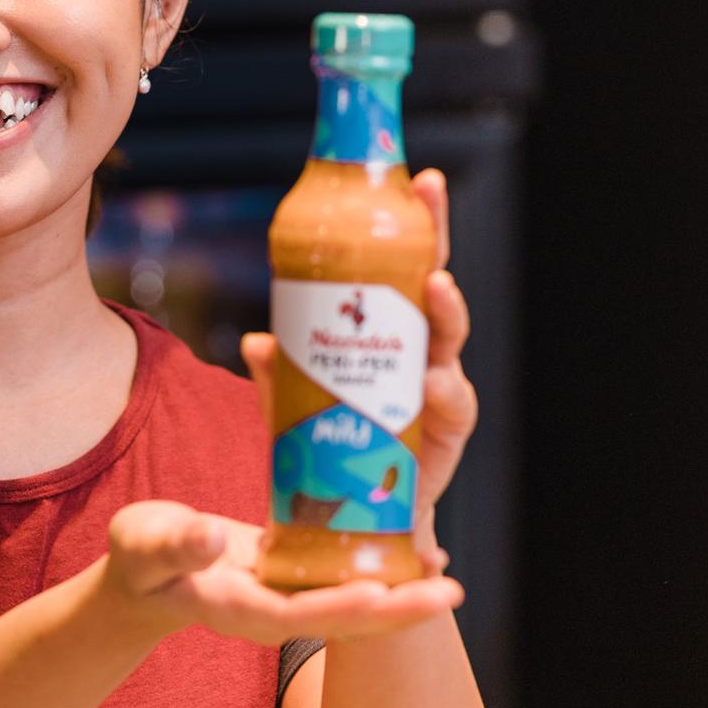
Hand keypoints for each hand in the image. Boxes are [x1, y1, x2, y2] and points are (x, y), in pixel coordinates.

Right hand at [97, 500, 462, 646]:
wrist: (147, 574)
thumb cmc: (140, 559)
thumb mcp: (145, 545)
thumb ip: (177, 545)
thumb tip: (212, 538)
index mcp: (239, 609)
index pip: (296, 615)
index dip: (339, 605)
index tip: (381, 593)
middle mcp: (273, 612)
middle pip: (342, 618)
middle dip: (397, 610)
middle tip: (452, 592)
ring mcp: (288, 597)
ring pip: (352, 601)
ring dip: (402, 593)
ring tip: (448, 573)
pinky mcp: (297, 577)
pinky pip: (347, 578)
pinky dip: (382, 568)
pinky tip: (417, 550)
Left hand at [240, 167, 480, 561]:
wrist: (352, 530)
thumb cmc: (334, 452)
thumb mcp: (294, 407)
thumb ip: (281, 375)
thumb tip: (256, 339)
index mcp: (392, 340)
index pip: (406, 271)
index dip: (418, 225)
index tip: (420, 177)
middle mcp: (422, 361)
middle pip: (437, 296)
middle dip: (438, 246)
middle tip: (431, 204)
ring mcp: (437, 399)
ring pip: (451, 346)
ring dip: (445, 315)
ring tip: (434, 290)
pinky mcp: (442, 441)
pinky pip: (451, 410)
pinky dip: (442, 393)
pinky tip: (431, 383)